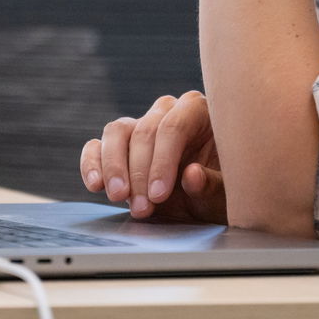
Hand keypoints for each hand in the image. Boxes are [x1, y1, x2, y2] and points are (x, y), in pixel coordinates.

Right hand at [80, 91, 225, 223]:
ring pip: (116, 133)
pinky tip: (96, 184)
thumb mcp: (226, 194)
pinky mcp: (119, 144)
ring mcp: (140, 124)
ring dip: (114, 167)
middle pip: (144, 132)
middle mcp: (167, 111)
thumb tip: (191, 175)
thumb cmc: (224, 190)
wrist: (208, 201)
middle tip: (142, 207)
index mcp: (197, 111)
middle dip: (140, 173)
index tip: (158, 194)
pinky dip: (92, 164)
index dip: (162, 161)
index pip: (173, 127)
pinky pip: (97, 146)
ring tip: (118, 197)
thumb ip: (212, 185)